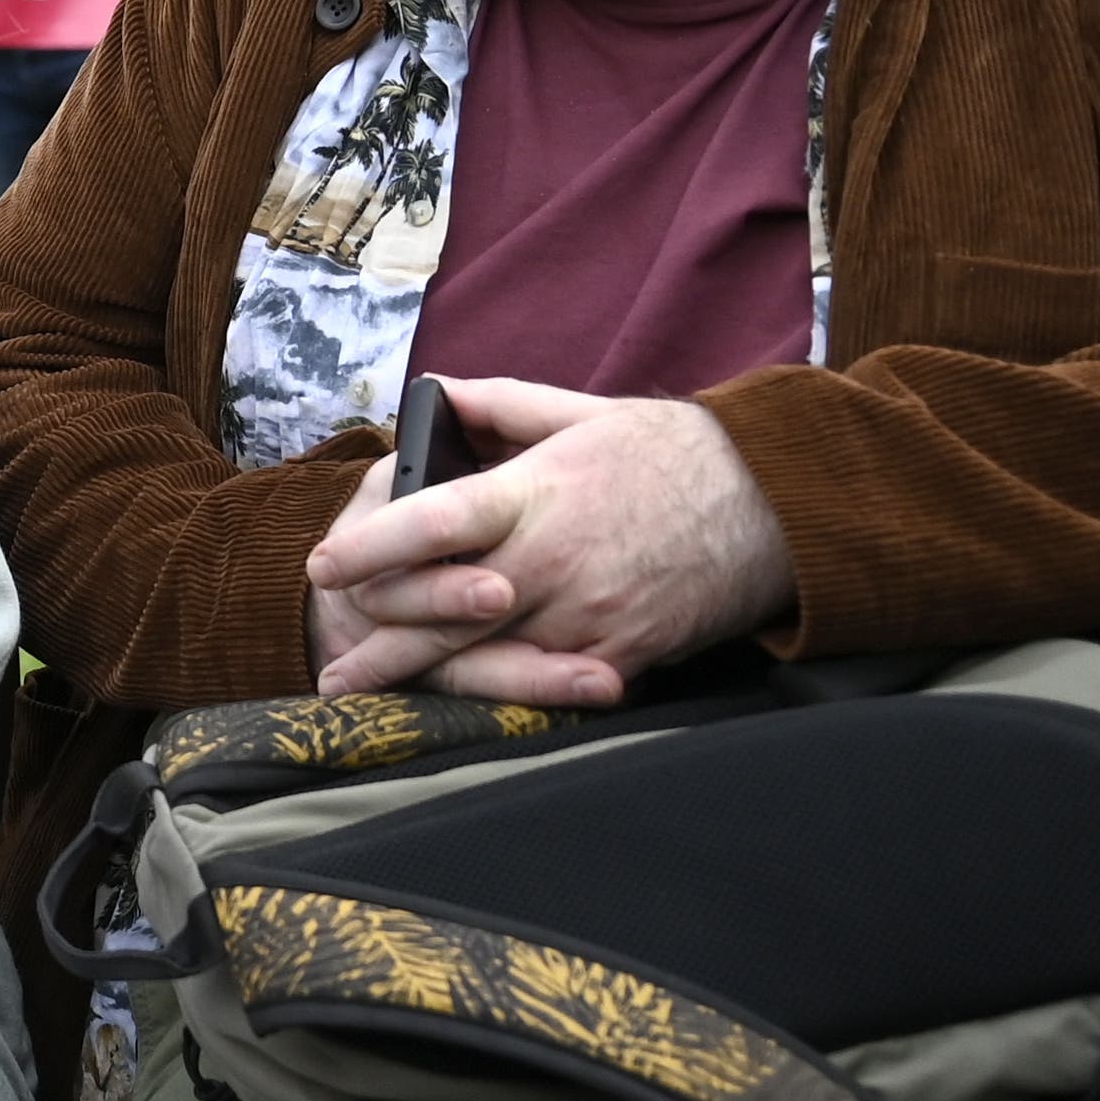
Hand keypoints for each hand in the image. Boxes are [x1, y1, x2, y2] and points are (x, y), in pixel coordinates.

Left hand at [303, 378, 793, 707]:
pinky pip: (546, 684)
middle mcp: (552, 560)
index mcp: (536, 493)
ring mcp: (586, 616)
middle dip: (381, 642)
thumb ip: (503, 407)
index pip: (432, 522)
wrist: (776, 505)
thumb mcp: (586, 413)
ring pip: (487, 658)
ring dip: (424, 680)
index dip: (370, 548)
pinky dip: (498, 696)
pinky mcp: (619, 656)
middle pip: (443, 611)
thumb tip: (438, 393)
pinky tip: (455, 707)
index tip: (322, 566)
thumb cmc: (676, 452)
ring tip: (367, 694)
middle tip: (332, 664)